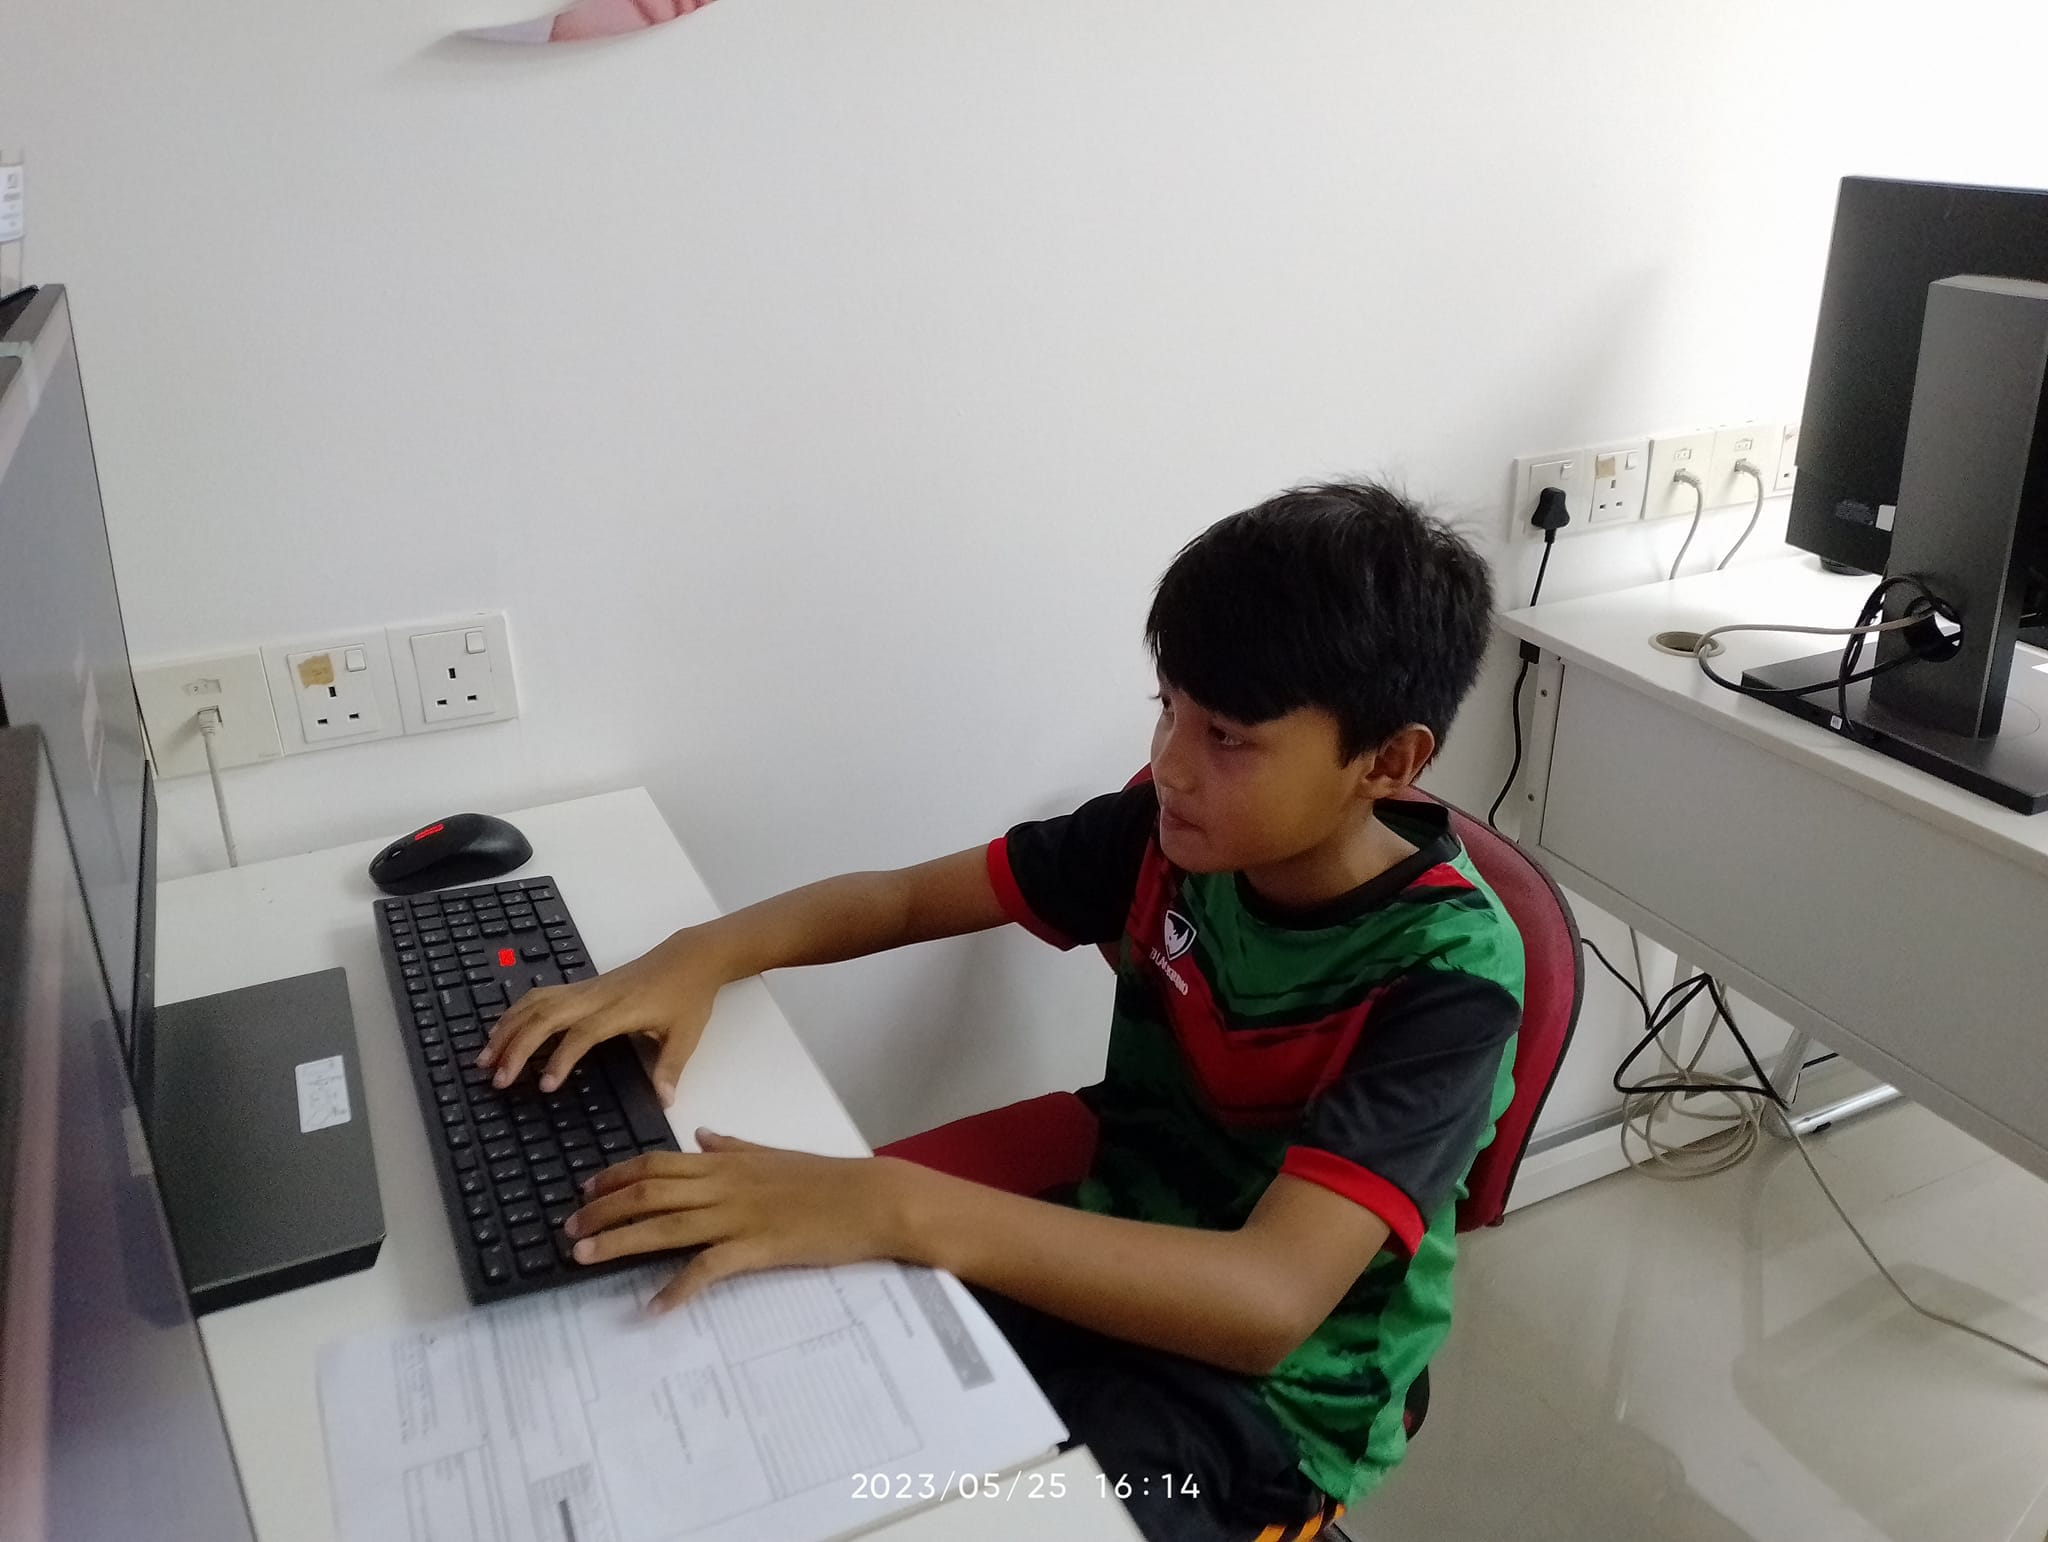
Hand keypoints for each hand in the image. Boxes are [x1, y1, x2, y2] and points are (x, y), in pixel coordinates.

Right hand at [477, 932, 726, 1101]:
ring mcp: (586, 988)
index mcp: (621, 1010)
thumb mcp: (687, 1034)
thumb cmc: (688, 996)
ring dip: (507, 1028)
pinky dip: (516, 1013)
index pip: (583, 1034)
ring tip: (485, 1058)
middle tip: (497, 1078)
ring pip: (536, 1003)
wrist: (690, 957)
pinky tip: (502, 1032)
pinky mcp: (583, 986)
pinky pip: (541, 997)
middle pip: (546, 1016)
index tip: (546, 1086)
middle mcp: (597, 996)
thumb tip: (664, 1102)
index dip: (562, 1059)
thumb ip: (671, 1068)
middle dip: (517, 1046)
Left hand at [564, 1131, 919, 1311]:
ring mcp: (738, 1217)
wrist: (871, 1198)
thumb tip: (703, 1137)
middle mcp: (723, 1186)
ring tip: (584, 1257)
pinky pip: (708, 1268)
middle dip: (602, 1210)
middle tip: (569, 1229)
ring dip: (619, 1242)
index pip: (656, 1164)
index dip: (615, 1176)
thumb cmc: (827, 1178)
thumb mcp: (774, 1154)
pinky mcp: (757, 1248)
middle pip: (648, 1193)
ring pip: (666, 1226)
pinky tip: (654, 1307)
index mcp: (726, 1162)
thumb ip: (734, 1146)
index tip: (585, 1190)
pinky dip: (678, 1288)